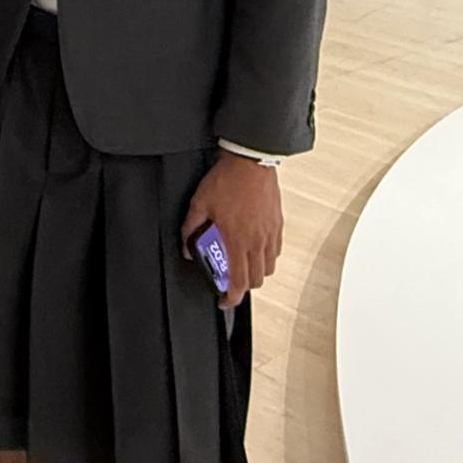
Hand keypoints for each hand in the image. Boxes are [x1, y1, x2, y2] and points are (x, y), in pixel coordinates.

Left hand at [180, 153, 283, 309]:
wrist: (250, 162)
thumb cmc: (226, 181)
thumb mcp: (199, 204)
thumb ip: (190, 229)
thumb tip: (186, 247)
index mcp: (237, 240)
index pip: (238, 281)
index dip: (232, 297)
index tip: (224, 301)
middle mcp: (257, 242)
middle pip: (256, 280)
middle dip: (243, 287)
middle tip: (230, 281)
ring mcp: (270, 234)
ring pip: (269, 267)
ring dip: (256, 272)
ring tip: (242, 264)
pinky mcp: (277, 225)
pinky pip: (276, 251)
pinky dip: (266, 257)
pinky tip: (254, 248)